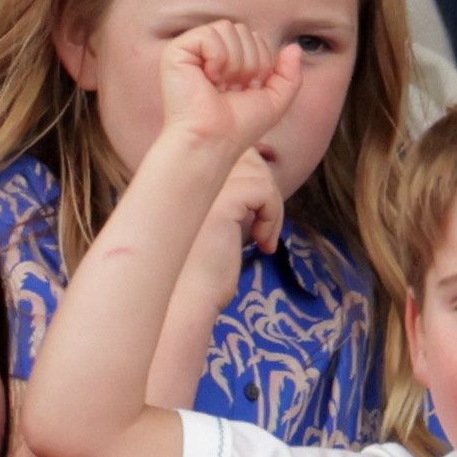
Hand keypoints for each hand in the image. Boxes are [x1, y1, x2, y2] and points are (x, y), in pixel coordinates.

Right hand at [158, 18, 301, 158]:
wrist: (213, 142)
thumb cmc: (239, 127)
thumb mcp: (275, 101)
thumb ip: (290, 75)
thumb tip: (294, 47)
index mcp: (227, 59)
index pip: (255, 38)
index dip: (261, 63)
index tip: (245, 90)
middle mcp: (208, 52)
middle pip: (243, 29)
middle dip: (249, 62)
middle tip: (232, 89)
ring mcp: (190, 50)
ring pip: (227, 28)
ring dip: (234, 63)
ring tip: (220, 85)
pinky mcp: (176, 52)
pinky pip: (209, 34)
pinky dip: (217, 58)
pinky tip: (208, 79)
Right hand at [184, 147, 284, 297]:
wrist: (185, 303)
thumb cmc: (199, 271)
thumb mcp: (213, 224)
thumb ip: (226, 194)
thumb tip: (260, 164)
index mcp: (183, 178)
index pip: (229, 153)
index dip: (252, 178)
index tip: (256, 217)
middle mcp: (190, 175)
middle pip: (247, 157)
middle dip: (264, 191)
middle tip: (262, 228)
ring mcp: (204, 186)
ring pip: (259, 172)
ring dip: (271, 206)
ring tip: (263, 239)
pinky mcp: (223, 201)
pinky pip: (264, 190)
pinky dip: (273, 216)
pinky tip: (263, 244)